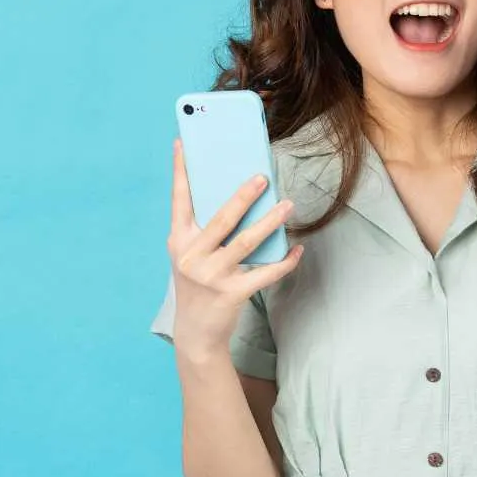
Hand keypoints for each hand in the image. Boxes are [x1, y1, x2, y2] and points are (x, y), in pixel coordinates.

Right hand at [165, 138, 304, 363]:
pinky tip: (297, 250)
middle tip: (263, 176)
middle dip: (243, 196)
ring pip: (247, 242)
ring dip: (271, 222)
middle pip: (222, 218)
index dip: (181, 171)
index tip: (183, 143)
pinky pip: (265, 273)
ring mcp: (211, 275)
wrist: (195, 332)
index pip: (179, 199)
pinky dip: (284, 262)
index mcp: (178, 240)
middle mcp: (191, 255)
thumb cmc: (197, 284)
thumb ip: (204, 229)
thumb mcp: (190, 255)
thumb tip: (236, 195)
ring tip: (288, 205)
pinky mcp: (231, 293)